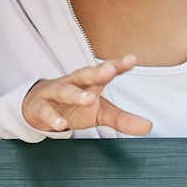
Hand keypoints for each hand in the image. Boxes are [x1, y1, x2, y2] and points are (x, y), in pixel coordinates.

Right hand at [21, 58, 152, 135]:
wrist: (38, 107)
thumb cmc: (73, 106)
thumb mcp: (100, 112)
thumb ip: (123, 119)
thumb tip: (148, 127)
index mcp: (89, 82)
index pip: (105, 71)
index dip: (118, 65)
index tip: (131, 60)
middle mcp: (73, 83)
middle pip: (84, 74)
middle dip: (96, 72)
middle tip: (109, 71)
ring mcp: (55, 93)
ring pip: (65, 90)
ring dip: (76, 94)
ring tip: (88, 99)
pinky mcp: (40, 107)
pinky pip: (46, 111)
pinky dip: (53, 117)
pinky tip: (61, 124)